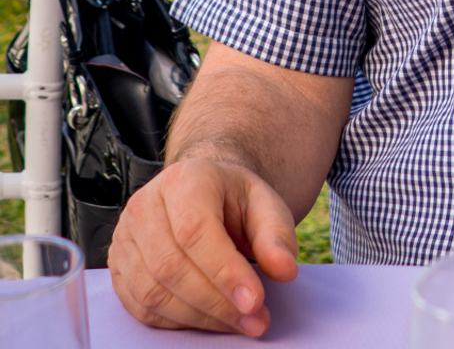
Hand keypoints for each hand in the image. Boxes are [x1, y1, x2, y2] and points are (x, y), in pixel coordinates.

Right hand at [108, 157, 297, 335]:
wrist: (201, 194)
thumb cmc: (233, 200)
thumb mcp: (265, 203)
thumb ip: (276, 234)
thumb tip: (285, 270)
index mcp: (184, 179)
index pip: (195, 230)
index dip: (224, 272)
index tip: (255, 301)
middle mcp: (145, 205)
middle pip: (171, 266)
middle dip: (216, 303)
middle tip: (254, 320)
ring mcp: (125, 238)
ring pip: (152, 292)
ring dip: (199, 318)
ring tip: (238, 323)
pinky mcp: (118, 268)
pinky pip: (141, 308)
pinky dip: (176, 322)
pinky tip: (208, 320)